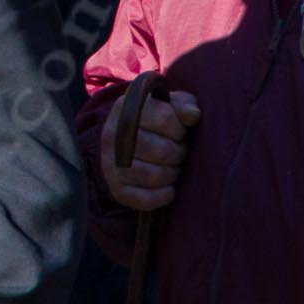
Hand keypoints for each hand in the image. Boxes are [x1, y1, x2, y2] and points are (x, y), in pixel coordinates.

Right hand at [100, 88, 199, 211]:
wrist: (125, 142)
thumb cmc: (156, 121)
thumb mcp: (169, 105)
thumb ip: (183, 104)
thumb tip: (193, 115)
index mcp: (126, 109)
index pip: (163, 118)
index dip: (180, 128)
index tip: (179, 131)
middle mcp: (113, 135)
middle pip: (161, 150)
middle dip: (178, 153)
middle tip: (178, 151)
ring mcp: (111, 163)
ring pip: (153, 176)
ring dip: (172, 174)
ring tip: (172, 167)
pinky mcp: (116, 188)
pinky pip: (145, 199)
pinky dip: (163, 196)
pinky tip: (168, 188)